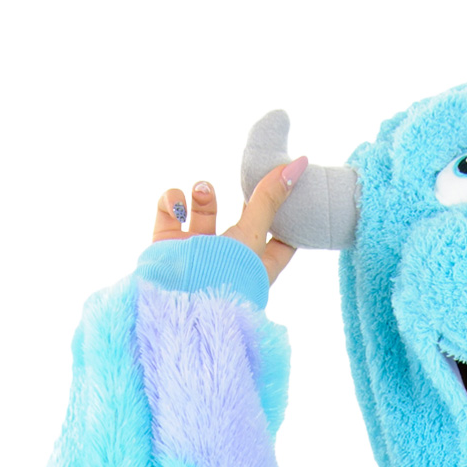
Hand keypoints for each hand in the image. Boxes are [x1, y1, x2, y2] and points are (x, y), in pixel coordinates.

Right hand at [148, 159, 310, 288]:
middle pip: (242, 221)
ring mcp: (195, 250)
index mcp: (254, 266)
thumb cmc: (221, 277)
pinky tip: (176, 204)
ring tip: (202, 192)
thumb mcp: (252, 236)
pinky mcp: (167, 244)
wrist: (173, 302)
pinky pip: (171, 210)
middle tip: (250, 178)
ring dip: (203, 193)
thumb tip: (299, 165)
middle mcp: (226, 259)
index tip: (296, 198)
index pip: (280, 245)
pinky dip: (173, 200)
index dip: (288, 224)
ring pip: (203, 209)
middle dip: (245, 198)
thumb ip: (269, 200)